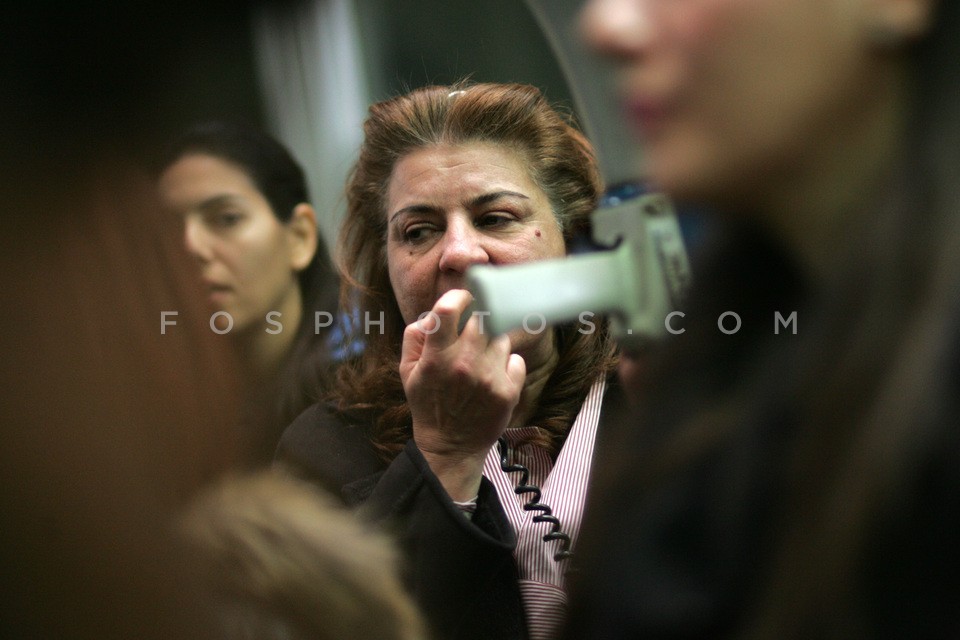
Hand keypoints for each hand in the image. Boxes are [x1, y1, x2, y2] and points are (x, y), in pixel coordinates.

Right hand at [400, 289, 525, 500]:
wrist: (451, 446)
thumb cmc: (428, 404)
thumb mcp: (407, 371)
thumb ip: (416, 335)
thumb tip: (436, 312)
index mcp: (436, 357)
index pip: (449, 309)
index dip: (459, 297)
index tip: (463, 299)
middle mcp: (464, 364)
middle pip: (483, 318)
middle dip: (479, 320)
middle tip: (474, 331)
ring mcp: (489, 378)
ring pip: (501, 338)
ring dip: (492, 344)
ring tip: (481, 361)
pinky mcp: (508, 391)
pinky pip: (516, 359)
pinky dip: (507, 364)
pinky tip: (493, 376)